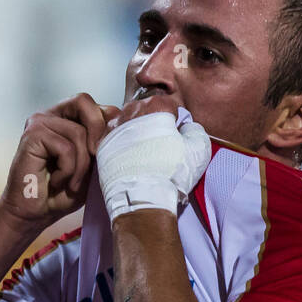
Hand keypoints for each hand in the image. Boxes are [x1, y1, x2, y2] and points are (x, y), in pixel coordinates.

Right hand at [0, 92, 120, 229]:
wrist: (36, 212)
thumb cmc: (64, 191)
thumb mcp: (93, 166)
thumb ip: (102, 143)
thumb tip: (119, 122)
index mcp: (67, 118)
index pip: (94, 105)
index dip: (107, 124)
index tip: (108, 153)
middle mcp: (52, 115)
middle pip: (83, 101)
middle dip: (97, 133)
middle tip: (96, 161)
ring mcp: (39, 122)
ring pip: (78, 133)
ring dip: (81, 165)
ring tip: (72, 183)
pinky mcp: (31, 135)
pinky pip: (65, 148)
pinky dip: (68, 171)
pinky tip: (57, 182)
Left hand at [96, 109, 211, 220]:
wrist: (143, 197)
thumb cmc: (171, 173)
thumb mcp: (199, 150)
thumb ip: (195, 130)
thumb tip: (186, 128)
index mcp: (156, 107)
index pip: (168, 104)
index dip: (174, 120)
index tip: (175, 135)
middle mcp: (131, 111)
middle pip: (145, 110)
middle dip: (153, 123)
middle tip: (160, 145)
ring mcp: (114, 127)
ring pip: (127, 122)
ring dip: (136, 132)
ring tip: (144, 154)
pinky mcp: (102, 145)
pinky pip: (113, 138)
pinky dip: (122, 145)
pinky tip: (130, 159)